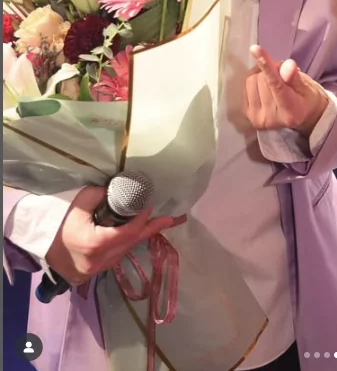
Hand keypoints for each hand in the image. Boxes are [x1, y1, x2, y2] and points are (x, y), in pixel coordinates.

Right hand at [46, 185, 175, 285]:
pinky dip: (128, 243)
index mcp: (95, 244)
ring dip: (141, 236)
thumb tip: (117, 190)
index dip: (143, 219)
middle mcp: (99, 261)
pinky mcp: (95, 271)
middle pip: (132, 243)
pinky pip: (117, 256)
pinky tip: (137, 234)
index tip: (151, 205)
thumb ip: (99, 195)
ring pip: (125, 251)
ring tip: (159, 224)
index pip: (128, 232)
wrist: (39, 246)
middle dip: (152, 229)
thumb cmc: (57, 223)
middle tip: (172, 219)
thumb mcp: (78, 204)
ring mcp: (97, 270)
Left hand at [245, 45, 328, 136]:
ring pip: (251, 80)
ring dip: (261, 74)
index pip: (276, 85)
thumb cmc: (306, 99)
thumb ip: (295, 77)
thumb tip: (287, 66)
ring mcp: (258, 119)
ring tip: (274, 79)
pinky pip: (245, 86)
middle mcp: (272, 118)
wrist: (302, 116)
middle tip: (283, 73)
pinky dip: (254, 80)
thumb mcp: (307, 87)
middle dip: (272, 69)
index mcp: (291, 112)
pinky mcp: (248, 115)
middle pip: (262, 79)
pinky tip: (264, 85)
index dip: (266, 66)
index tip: (256, 49)